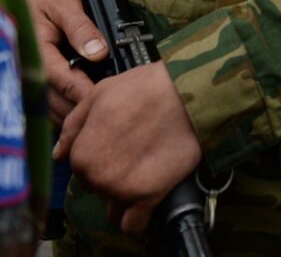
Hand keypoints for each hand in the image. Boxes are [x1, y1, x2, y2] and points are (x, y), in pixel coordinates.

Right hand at [12, 0, 106, 119]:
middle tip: (105, 111)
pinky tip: (76, 102)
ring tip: (94, 111)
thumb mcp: (63, 1)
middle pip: (53, 100)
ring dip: (67, 110)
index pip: (65, 82)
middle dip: (78, 108)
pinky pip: (41, 95)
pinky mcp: (27, 73)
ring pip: (45, 103)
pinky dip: (58, 102)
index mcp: (38, 51)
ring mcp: (25, 73)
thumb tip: (98, 52)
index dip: (86, 94)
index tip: (106, 101)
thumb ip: (80, 27)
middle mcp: (28, 67)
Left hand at [54, 62, 201, 236]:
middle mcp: (97, 177)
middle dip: (113, 177)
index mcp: (81, 154)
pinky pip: (134, 225)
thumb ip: (75, 126)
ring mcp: (122, 189)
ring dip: (125, 199)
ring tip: (144, 177)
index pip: (82, 172)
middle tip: (136, 157)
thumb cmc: (145, 88)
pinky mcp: (149, 197)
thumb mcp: (100, 94)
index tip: (119, 150)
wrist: (188, 93)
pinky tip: (146, 205)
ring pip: (115, 209)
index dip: (100, 160)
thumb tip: (59, 155)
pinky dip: (138, 221)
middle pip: (99, 189)